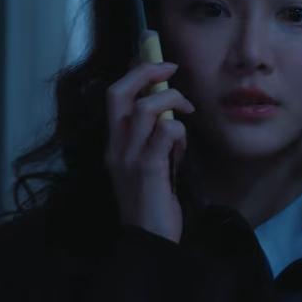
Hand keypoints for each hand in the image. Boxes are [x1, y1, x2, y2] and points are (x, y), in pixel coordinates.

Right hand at [103, 61, 195, 242]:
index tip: (156, 59)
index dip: (134, 71)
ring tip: (187, 110)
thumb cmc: (154, 204)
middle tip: (171, 69)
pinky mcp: (147, 170)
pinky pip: (165, 133)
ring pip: (144, 108)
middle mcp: (115, 147)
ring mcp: (128, 158)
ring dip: (171, 100)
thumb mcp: (151, 166)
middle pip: (118, 92)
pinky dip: (179, 130)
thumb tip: (173, 119)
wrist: (149, 242)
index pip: (114, 95)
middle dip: (146, 72)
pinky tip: (183, 144)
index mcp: (114, 144)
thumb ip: (157, 142)